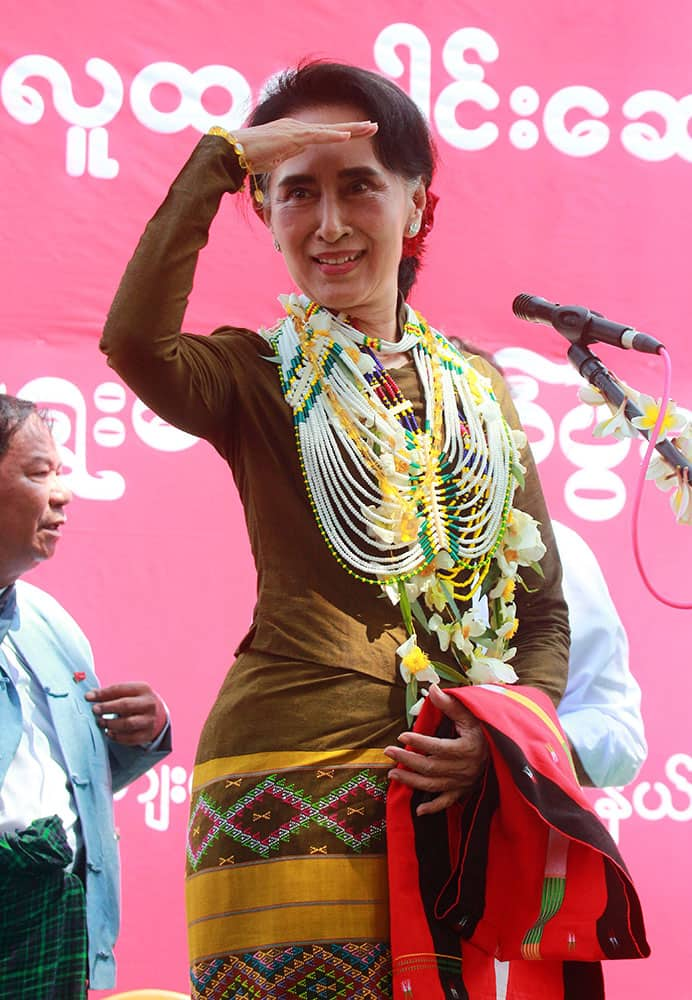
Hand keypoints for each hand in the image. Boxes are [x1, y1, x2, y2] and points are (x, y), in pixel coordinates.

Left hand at [86, 682, 166, 745]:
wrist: (157, 715)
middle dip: (107, 707)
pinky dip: (117, 737)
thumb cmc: (135, 701)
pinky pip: (129, 738)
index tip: (88, 697)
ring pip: (127, 723)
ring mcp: (149, 720)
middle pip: (125, 705)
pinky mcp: (147, 735)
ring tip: (100, 722)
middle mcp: (149, 704)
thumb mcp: (129, 692)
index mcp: (143, 688)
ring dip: (110, 724)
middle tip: (94, 710)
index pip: (120, 689)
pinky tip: (108, 733)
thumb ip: (111, 693)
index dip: (102, 693)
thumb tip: (89, 696)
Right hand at [231, 118, 377, 173]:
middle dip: (354, 127)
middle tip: (375, 126)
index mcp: (293, 135)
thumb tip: (288, 163)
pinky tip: (347, 136)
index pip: (324, 134)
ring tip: (370, 128)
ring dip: (351, 129)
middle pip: (331, 128)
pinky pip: (316, 136)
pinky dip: (332, 135)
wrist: (229, 151)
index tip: (360, 133)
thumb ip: (283, 159)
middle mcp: (296, 128)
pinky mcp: (289, 135)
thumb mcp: (271, 161)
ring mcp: (294, 130)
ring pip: (328, 129)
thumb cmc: (245, 158)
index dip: (343, 133)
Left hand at [384, 684, 487, 815]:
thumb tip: (432, 688)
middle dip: (407, 760)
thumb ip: (450, 704)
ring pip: (433, 785)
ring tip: (393, 774)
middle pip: (430, 767)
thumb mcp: (471, 715)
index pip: (437, 747)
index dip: (418, 742)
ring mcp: (463, 782)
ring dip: (411, 781)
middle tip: (388, 752)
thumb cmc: (486, 730)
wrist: (509, 751)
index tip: (401, 736)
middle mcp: (463, 768)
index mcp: (466, 748)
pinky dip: (433, 808)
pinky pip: (447, 802)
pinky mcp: (464, 791)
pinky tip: (418, 810)